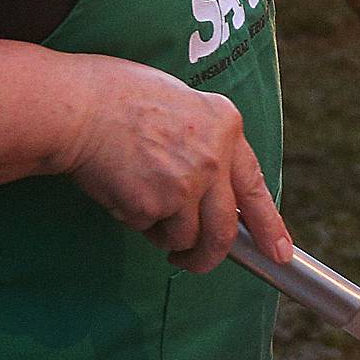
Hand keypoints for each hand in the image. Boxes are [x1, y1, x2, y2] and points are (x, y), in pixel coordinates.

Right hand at [55, 56, 289, 273]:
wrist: (79, 106)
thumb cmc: (119, 97)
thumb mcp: (181, 103)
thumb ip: (204, 141)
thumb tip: (212, 182)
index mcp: (225, 125)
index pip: (256, 185)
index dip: (269, 225)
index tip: (280, 253)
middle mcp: (215, 157)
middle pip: (225, 228)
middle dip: (210, 255)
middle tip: (193, 261)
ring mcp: (188, 183)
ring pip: (188, 238)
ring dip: (168, 239)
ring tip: (142, 208)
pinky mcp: (157, 205)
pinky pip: (153, 232)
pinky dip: (139, 224)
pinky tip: (123, 193)